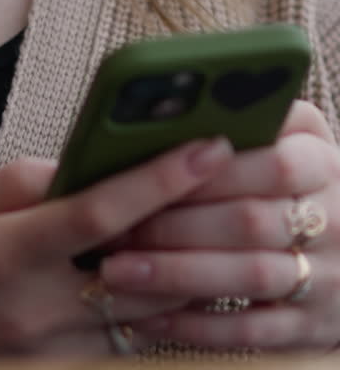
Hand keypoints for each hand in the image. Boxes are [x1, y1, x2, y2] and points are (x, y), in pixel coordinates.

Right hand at [0, 136, 232, 360]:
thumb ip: (24, 183)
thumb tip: (85, 166)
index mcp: (1, 258)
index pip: (96, 215)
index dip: (158, 178)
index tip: (206, 143)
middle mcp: (35, 314)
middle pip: (141, 266)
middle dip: (193, 219)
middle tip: (234, 174)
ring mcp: (54, 357)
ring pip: (148, 310)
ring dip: (186, 262)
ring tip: (215, 214)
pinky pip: (131, 341)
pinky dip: (158, 304)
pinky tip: (173, 268)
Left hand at [100, 102, 339, 350]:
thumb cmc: (294, 181)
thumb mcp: (292, 138)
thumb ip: (250, 116)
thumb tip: (179, 102)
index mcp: (323, 160)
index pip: (273, 161)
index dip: (211, 169)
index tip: (153, 171)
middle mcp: (334, 219)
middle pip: (250, 220)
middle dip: (177, 223)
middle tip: (116, 225)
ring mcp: (327, 277)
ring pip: (248, 275)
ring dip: (177, 274)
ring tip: (116, 270)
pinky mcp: (312, 327)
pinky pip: (252, 332)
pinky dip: (197, 325)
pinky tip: (149, 316)